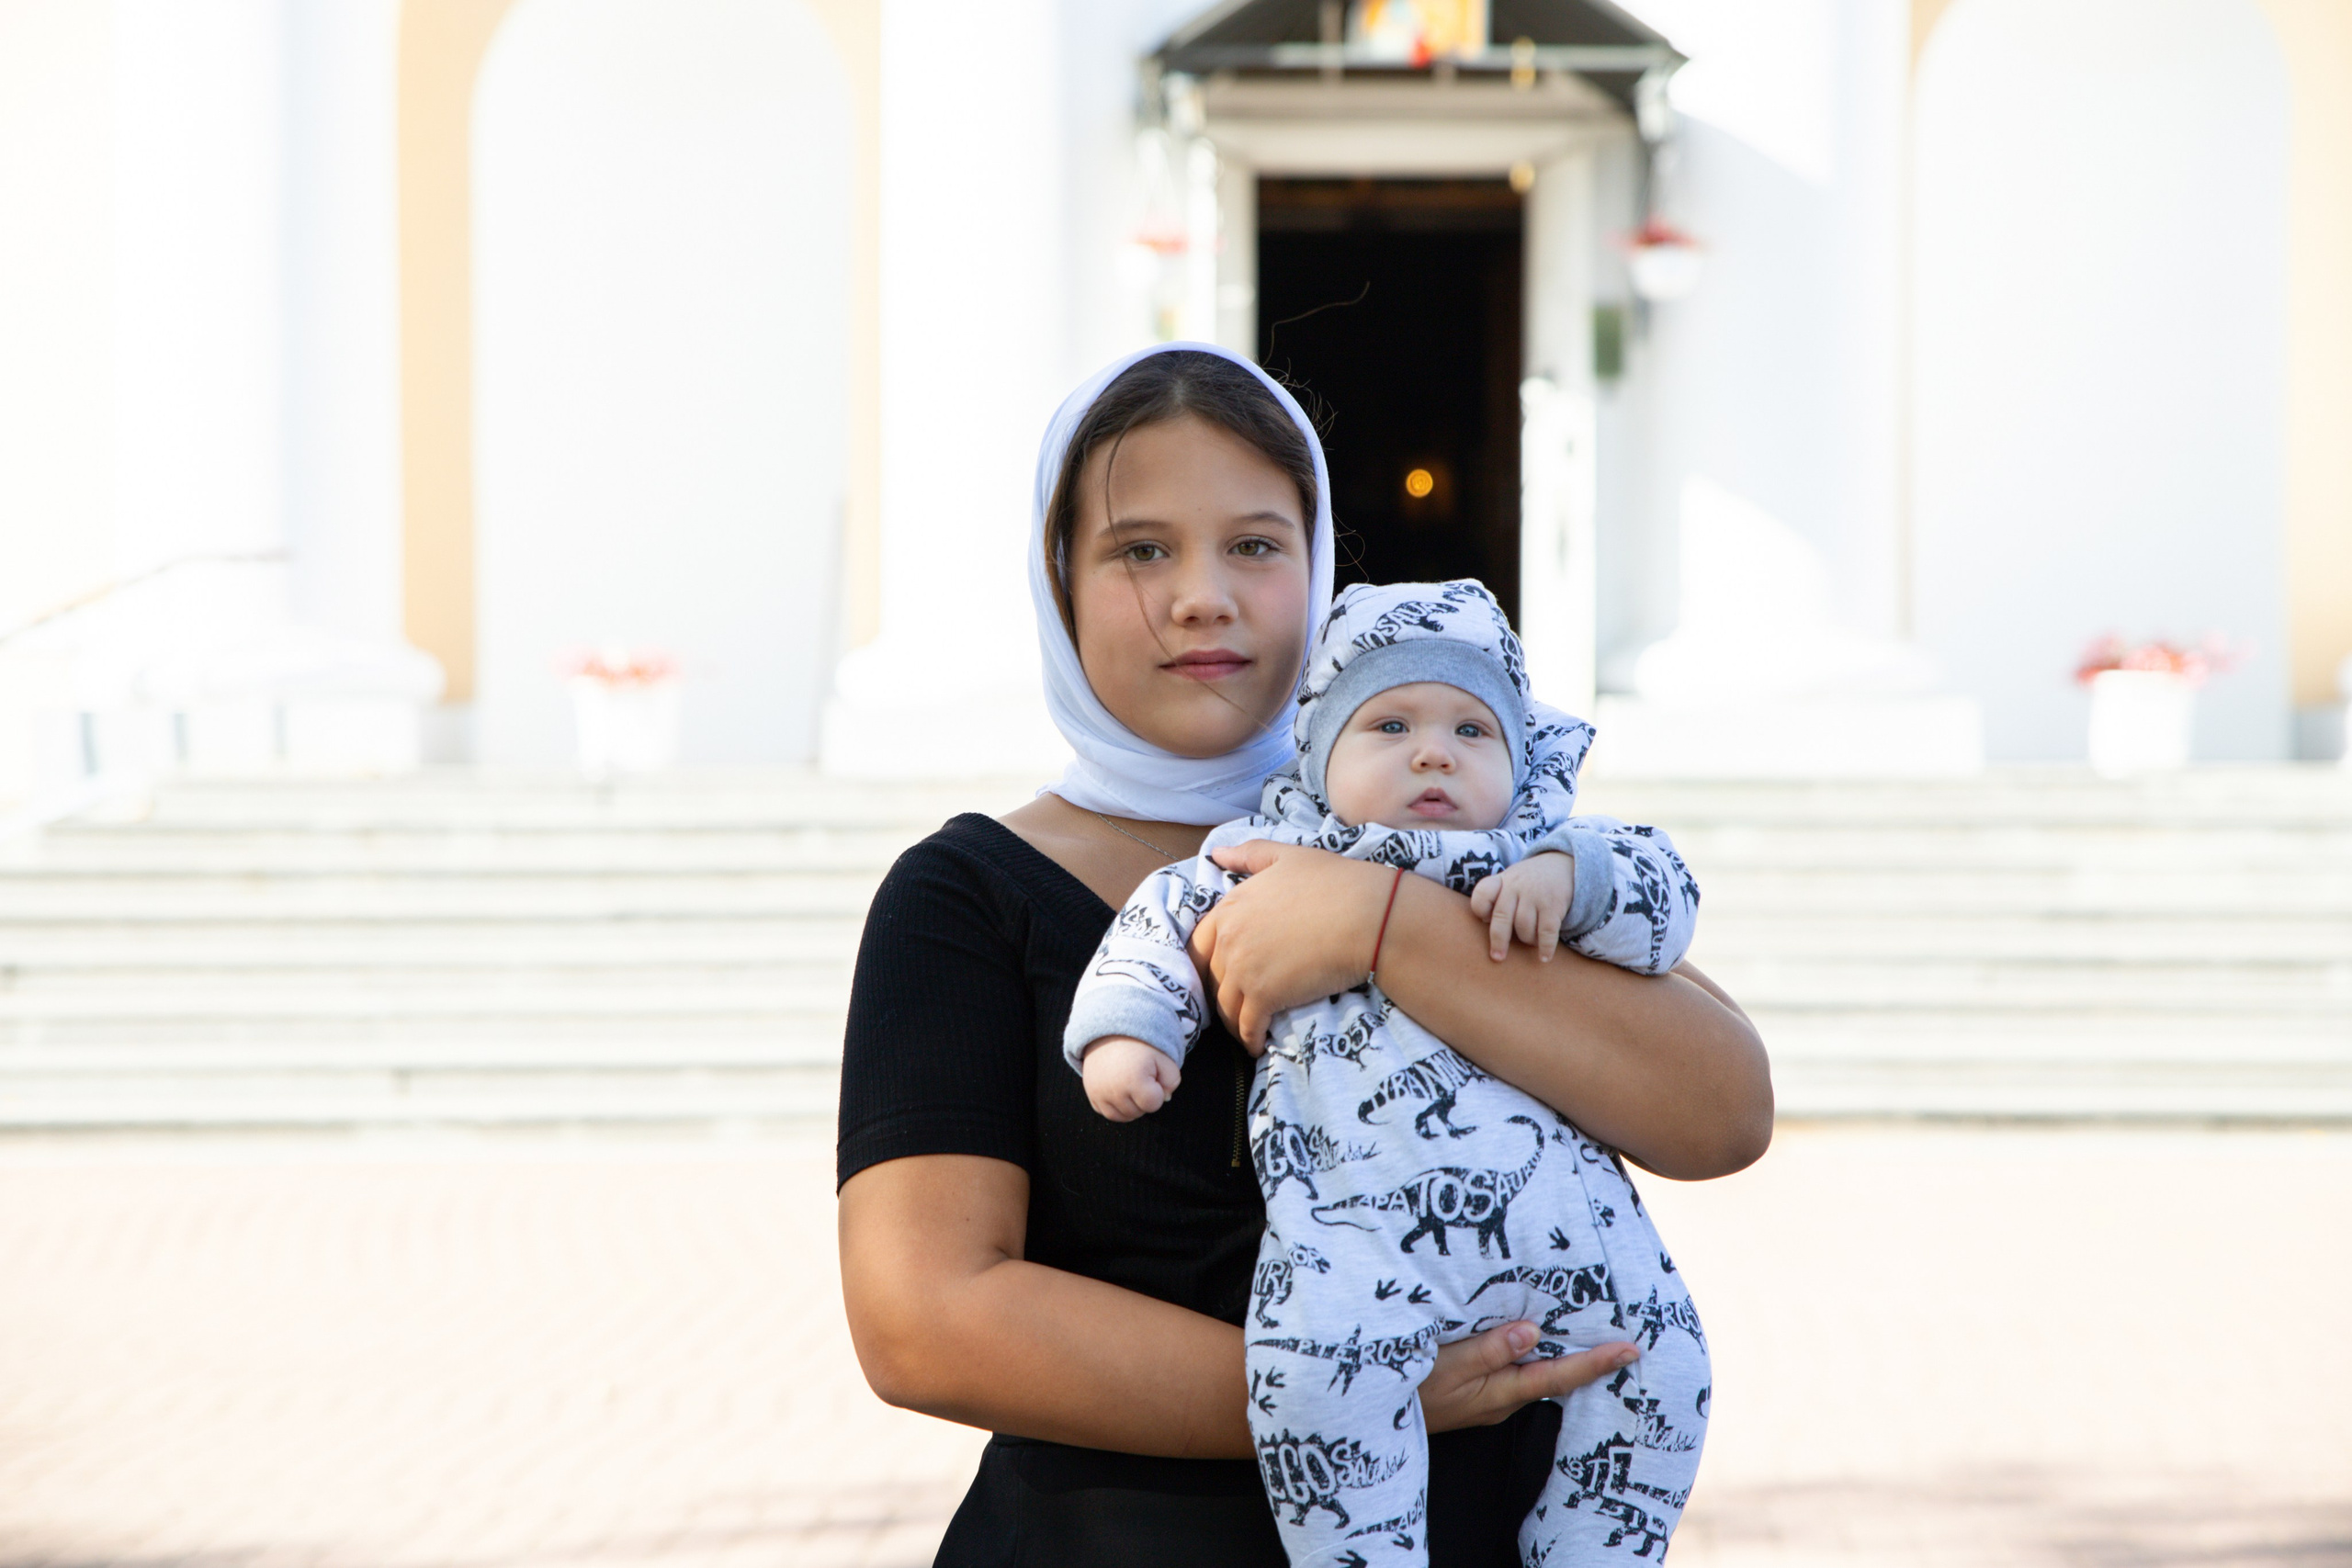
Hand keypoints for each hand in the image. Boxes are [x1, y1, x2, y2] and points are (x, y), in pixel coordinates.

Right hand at [1081, 1036, 1181, 1119]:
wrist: (1110, 1032)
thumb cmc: (1140, 1044)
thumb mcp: (1164, 1057)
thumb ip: (1172, 1081)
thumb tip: (1164, 1099)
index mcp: (1133, 1080)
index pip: (1154, 1104)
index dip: (1157, 1090)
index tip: (1152, 1074)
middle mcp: (1114, 1090)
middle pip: (1138, 1112)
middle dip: (1144, 1098)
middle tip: (1141, 1077)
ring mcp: (1100, 1094)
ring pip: (1123, 1117)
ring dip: (1131, 1106)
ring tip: (1132, 1086)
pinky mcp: (1091, 1094)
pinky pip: (1106, 1112)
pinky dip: (1116, 1106)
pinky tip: (1120, 1091)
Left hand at [1193, 841, 1393, 1050]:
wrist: (1367, 917)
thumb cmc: (1335, 882)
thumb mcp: (1288, 856)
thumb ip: (1249, 854)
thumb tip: (1215, 852)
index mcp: (1231, 906)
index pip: (1200, 944)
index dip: (1206, 965)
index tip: (1218, 978)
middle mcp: (1229, 937)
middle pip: (1211, 978)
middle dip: (1219, 996)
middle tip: (1232, 1009)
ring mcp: (1244, 968)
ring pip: (1225, 1006)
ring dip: (1232, 1022)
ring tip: (1245, 1031)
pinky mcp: (1264, 996)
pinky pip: (1247, 1026)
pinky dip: (1249, 1038)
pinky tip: (1258, 1044)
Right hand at [1419, 1320, 1639, 1432]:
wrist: (1375, 1414)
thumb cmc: (1409, 1387)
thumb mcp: (1446, 1365)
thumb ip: (1488, 1349)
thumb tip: (1532, 1333)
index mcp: (1501, 1392)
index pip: (1557, 1376)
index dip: (1595, 1363)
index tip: (1630, 1349)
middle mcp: (1503, 1398)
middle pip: (1554, 1375)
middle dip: (1588, 1357)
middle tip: (1625, 1335)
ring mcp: (1490, 1396)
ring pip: (1535, 1371)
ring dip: (1561, 1352)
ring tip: (1590, 1328)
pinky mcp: (1476, 1389)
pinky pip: (1514, 1368)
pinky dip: (1532, 1352)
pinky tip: (1536, 1336)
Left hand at [1468, 851, 1574, 962]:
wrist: (1560, 864)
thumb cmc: (1526, 882)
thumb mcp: (1508, 880)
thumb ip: (1494, 899)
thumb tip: (1484, 922)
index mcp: (1501, 881)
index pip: (1483, 894)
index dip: (1480, 909)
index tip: (1485, 919)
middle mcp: (1516, 887)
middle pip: (1502, 916)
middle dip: (1499, 940)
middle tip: (1498, 957)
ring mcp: (1535, 895)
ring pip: (1524, 927)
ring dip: (1527, 940)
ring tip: (1530, 942)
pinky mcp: (1554, 905)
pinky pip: (1546, 931)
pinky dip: (1545, 947)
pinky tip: (1544, 957)